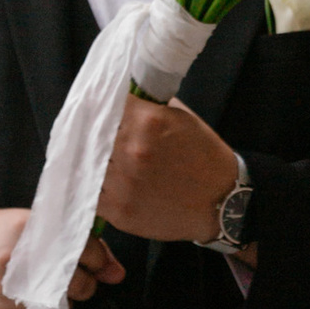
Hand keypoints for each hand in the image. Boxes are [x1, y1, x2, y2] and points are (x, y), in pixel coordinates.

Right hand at [0, 207, 124, 308]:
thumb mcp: (27, 224)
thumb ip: (73, 243)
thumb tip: (116, 273)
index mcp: (26, 230)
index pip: (84, 250)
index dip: (98, 259)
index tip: (99, 264)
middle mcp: (17, 263)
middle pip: (79, 286)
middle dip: (82, 284)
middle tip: (68, 278)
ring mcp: (9, 296)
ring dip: (58, 301)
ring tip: (34, 285)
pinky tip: (18, 299)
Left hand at [97, 95, 239, 243]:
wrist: (222, 200)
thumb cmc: (203, 155)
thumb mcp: (181, 117)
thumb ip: (149, 106)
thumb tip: (122, 97)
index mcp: (148, 121)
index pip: (106, 104)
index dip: (101, 106)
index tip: (99, 109)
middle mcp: (132, 151)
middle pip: (92, 134)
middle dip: (93, 133)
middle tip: (91, 133)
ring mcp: (123, 183)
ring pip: (87, 164)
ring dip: (90, 160)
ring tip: (94, 158)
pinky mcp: (119, 211)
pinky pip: (92, 194)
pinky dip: (94, 186)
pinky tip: (101, 180)